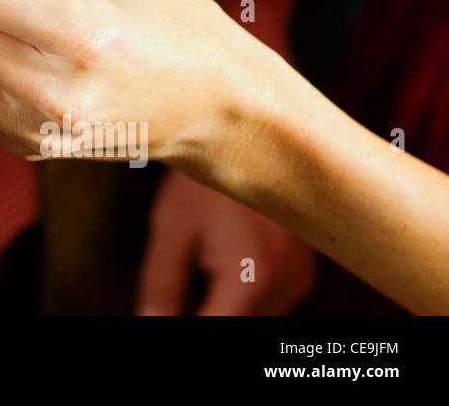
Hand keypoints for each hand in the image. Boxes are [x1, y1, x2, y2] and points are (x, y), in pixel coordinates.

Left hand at [139, 171, 315, 314]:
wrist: (249, 124)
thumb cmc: (206, 170)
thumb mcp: (171, 226)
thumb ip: (161, 284)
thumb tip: (149, 321)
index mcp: (254, 276)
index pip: (216, 329)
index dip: (186, 325)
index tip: (163, 314)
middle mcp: (287, 282)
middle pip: (241, 326)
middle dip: (208, 314)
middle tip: (187, 275)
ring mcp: (300, 275)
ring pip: (259, 318)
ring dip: (227, 308)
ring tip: (203, 264)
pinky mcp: (303, 266)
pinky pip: (271, 299)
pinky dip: (244, 295)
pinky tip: (223, 264)